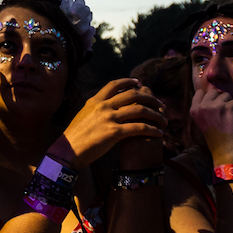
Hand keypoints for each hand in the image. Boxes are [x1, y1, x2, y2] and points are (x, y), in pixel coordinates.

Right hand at [51, 79, 165, 166]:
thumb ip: (96, 108)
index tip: (140, 83)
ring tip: (164, 120)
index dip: (129, 82)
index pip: (115, 84)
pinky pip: (139, 128)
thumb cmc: (75, 137)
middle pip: (133, 95)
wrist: (67, 151)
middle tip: (160, 104)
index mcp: (95, 101)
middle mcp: (103, 106)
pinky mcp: (114, 133)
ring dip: (156, 115)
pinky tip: (159, 133)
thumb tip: (105, 106)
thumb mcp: (83, 115)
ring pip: (140, 110)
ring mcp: (109, 118)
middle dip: (150, 98)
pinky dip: (152, 130)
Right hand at [189, 85, 232, 163]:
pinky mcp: (230, 107)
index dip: (209, 98)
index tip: (214, 107)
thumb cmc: (216, 139)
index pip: (200, 92)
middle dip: (220, 100)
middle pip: (214, 92)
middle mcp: (203, 106)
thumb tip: (213, 93)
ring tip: (231, 118)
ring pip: (227, 95)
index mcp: (194, 110)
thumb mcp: (202, 122)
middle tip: (223, 114)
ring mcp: (217, 106)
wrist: (226, 153)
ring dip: (231, 104)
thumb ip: (204, 108)